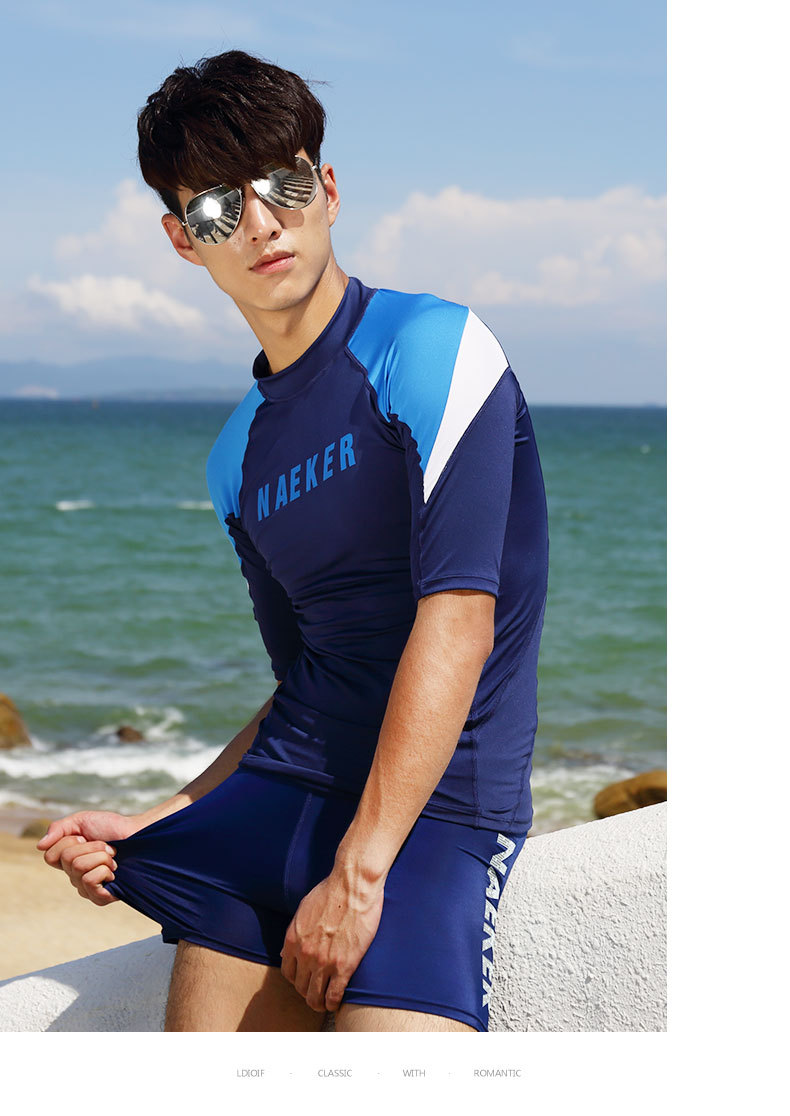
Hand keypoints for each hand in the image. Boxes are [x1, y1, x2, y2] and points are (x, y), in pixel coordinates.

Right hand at [37, 810, 142, 905]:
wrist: (139, 836)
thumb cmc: (112, 828)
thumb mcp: (82, 820)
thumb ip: (59, 828)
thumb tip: (39, 846)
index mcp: (66, 860)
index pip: (50, 856)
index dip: (69, 842)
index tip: (85, 836)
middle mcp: (73, 876)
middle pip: (68, 860)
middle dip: (92, 847)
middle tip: (106, 847)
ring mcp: (85, 888)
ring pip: (79, 869)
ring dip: (101, 856)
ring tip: (113, 858)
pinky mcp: (99, 898)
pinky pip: (90, 882)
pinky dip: (105, 870)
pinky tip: (114, 871)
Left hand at [280, 870, 383, 1012]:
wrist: (353, 885)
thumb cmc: (331, 891)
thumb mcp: (304, 909)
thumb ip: (295, 932)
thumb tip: (288, 951)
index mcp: (293, 939)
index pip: (287, 972)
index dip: (296, 980)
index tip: (304, 980)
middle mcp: (305, 954)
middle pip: (300, 987)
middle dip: (307, 992)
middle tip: (316, 993)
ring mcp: (324, 962)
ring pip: (315, 997)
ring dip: (318, 1003)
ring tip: (324, 1004)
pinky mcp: (344, 966)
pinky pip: (334, 995)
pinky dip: (333, 1003)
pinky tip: (335, 1003)